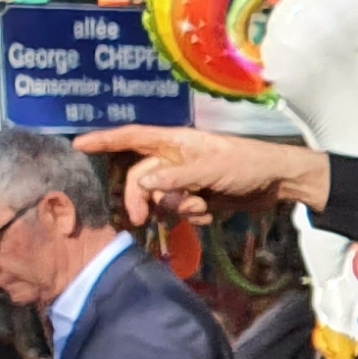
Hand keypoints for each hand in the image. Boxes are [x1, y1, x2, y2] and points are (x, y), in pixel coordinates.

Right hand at [76, 126, 332, 226]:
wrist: (279, 183)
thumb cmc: (247, 165)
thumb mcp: (211, 170)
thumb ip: (176, 178)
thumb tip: (143, 185)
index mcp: (176, 142)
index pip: (133, 138)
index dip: (105, 140)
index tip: (78, 144)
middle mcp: (176, 158)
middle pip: (141, 178)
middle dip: (141, 199)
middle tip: (140, 220)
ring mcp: (187, 179)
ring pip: (160, 198)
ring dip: (176, 209)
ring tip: (201, 207)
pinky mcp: (198, 197)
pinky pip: (180, 211)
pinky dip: (192, 216)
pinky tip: (212, 213)